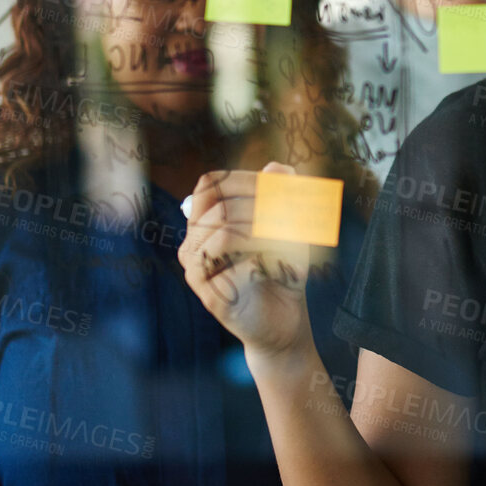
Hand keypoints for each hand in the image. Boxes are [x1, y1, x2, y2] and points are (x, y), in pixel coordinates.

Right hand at [177, 163, 319, 360]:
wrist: (283, 318)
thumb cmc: (281, 268)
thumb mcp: (287, 225)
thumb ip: (283, 193)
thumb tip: (277, 167)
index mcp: (203, 222)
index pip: (211, 184)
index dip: (245, 180)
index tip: (282, 187)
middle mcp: (192, 244)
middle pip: (220, 208)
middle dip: (263, 209)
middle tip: (293, 220)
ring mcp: (196, 271)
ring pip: (226, 235)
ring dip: (265, 235)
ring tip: (287, 245)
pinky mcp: (211, 296)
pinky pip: (240, 267)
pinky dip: (267, 263)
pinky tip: (278, 269)